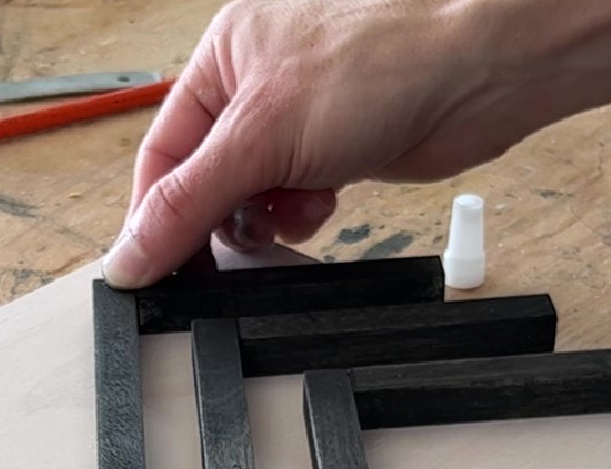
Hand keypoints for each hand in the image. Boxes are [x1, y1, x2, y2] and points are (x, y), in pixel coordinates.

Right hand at [103, 0, 610, 287]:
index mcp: (223, 58)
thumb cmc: (382, 61)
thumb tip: (128, 257)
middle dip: (217, 219)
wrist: (482, 73)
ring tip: (291, 209)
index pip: (162, 154)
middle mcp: (255, 86)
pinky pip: (289, 204)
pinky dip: (299, 215)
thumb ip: (186, 204)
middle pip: (203, 181)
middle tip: (221, 258)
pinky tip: (322, 202)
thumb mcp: (259, 136)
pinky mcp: (333, 153)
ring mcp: (296, 121)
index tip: (148, 269)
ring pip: (247, 200)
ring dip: (263, 221)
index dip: (153, 216)